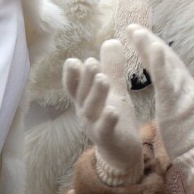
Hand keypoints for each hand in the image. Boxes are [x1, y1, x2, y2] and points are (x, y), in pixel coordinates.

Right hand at [63, 39, 142, 185]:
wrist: (121, 153)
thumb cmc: (113, 118)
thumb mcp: (113, 90)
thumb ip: (112, 67)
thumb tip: (111, 40)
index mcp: (84, 100)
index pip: (74, 85)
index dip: (71, 75)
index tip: (72, 61)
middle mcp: (85, 112)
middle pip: (81, 94)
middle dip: (85, 78)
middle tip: (91, 62)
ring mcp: (95, 126)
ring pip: (91, 109)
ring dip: (96, 93)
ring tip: (103, 79)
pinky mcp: (108, 139)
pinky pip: (105, 129)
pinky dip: (107, 120)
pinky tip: (113, 110)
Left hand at [129, 24, 193, 179]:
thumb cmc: (190, 142)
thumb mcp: (183, 114)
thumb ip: (177, 98)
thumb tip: (170, 87)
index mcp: (188, 90)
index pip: (170, 64)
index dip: (154, 49)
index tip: (139, 37)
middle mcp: (189, 87)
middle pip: (168, 59)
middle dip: (150, 41)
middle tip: (132, 28)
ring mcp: (185, 94)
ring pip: (168, 65)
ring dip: (151, 46)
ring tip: (136, 32)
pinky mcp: (179, 105)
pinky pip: (168, 80)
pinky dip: (160, 62)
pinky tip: (151, 48)